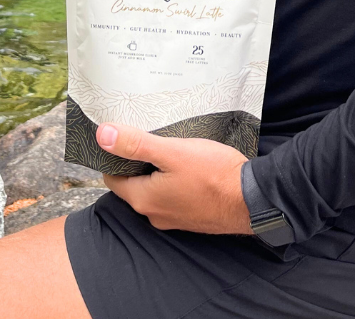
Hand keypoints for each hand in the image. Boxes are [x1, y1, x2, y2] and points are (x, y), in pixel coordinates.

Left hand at [97, 122, 251, 234]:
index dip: (115, 156)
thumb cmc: (212, 174)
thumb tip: (102, 135)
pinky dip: (173, 181)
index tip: (123, 136)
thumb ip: (136, 144)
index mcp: (143, 200)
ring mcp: (174, 218)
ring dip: (157, 171)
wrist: (253, 199)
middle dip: (137, 162)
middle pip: (133, 184)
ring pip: (154, 189)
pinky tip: (187, 165)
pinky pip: (172, 195)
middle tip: (148, 137)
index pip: (113, 177)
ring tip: (169, 148)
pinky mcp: (191, 217)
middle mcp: (154, 215)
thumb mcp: (171, 152)